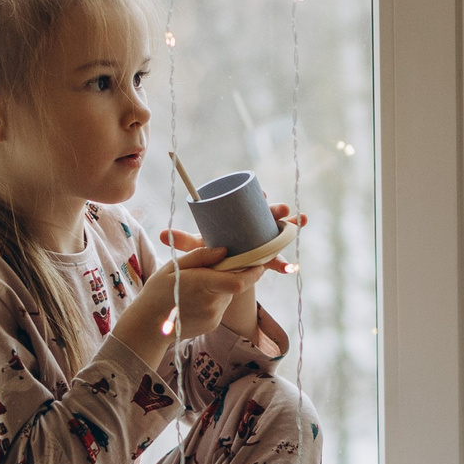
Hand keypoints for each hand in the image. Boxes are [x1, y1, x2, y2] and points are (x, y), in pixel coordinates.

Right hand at [131, 206, 305, 352]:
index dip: (254, 272)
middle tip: (213, 269)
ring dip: (220, 288)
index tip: (259, 262)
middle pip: (235, 285)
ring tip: (197, 287)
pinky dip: (214, 299)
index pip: (239, 281)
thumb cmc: (157, 292)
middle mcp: (212, 302)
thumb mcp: (174, 267)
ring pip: (227, 295)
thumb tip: (224, 250)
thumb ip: (200, 257)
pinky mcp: (213, 324)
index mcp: (203, 284)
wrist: (147, 326)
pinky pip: (220, 306)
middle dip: (231, 275)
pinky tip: (194, 300)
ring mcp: (214, 316)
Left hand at [153, 203, 308, 279]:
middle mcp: (255, 226)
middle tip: (283, 210)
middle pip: (268, 215)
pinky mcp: (267, 258)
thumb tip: (162, 234)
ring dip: (291, 228)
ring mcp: (263, 241)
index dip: (259, 197)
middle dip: (278, 211)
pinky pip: (278, 259)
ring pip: (279, 233)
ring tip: (301, 223)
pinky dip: (285, 263)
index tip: (263, 194)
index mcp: (240, 217)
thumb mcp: (198, 246)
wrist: (219, 270)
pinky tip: (291, 268)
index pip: (252, 202)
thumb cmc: (209, 251)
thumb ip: (184, 241)